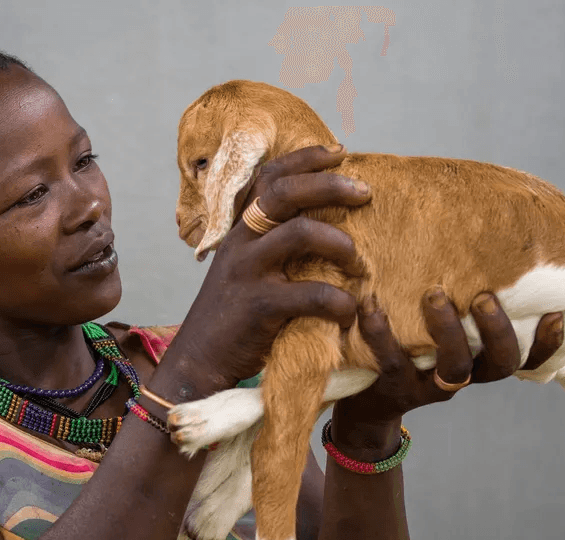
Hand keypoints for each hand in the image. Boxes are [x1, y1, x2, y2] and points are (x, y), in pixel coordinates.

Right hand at [150, 144, 372, 401]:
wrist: (200, 361)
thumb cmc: (235, 317)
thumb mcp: (246, 270)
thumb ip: (273, 246)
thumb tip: (328, 225)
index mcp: (241, 230)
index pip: (269, 177)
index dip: (305, 158)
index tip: (340, 152)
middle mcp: (241, 242)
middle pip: (285, 193)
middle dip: (331, 185)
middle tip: (365, 193)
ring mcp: (248, 272)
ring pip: (301, 233)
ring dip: (340, 243)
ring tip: (357, 262)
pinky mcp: (260, 306)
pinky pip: (313, 294)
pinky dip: (340, 302)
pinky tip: (348, 312)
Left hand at [330, 288, 564, 460]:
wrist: (367, 405)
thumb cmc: (412, 351)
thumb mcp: (442, 333)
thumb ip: (464, 307)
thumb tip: (488, 253)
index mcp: (480, 361)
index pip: (527, 359)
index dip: (548, 344)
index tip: (557, 313)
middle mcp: (463, 377)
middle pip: (500, 364)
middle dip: (498, 330)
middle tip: (485, 297)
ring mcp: (429, 385)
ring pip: (454, 368)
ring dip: (448, 330)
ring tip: (434, 294)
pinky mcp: (393, 386)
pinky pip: (390, 361)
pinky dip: (379, 332)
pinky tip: (371, 305)